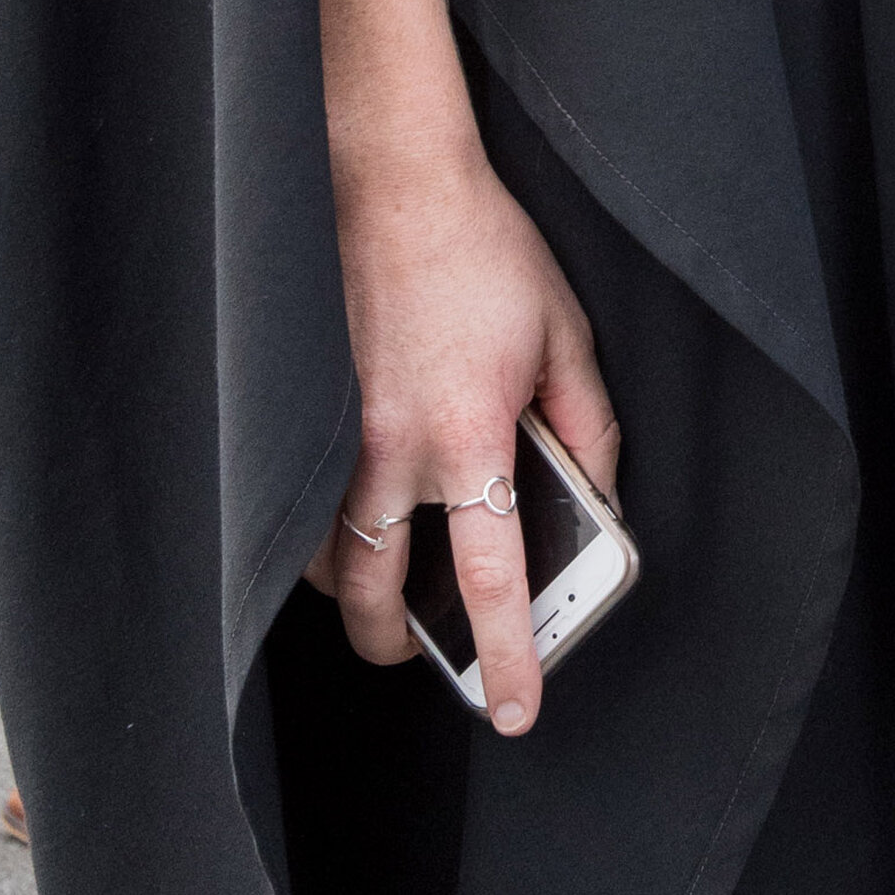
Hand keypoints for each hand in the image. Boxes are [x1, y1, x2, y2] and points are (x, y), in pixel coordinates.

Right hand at [312, 124, 619, 732]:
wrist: (390, 184)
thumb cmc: (483, 254)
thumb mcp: (567, 336)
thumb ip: (589, 429)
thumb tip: (597, 502)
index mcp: (472, 434)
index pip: (492, 579)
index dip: (507, 655)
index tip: (515, 710)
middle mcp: (392, 450)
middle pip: (379, 601)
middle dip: (400, 648)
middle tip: (424, 652)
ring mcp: (332, 437)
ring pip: (328, 562)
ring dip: (359, 591)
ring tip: (392, 588)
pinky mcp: (298, 416)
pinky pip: (300, 509)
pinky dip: (322, 537)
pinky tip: (352, 526)